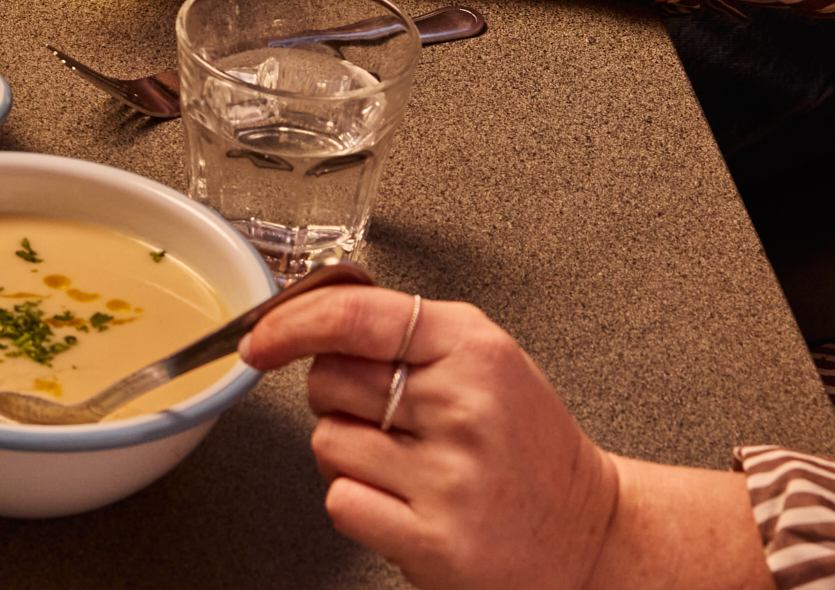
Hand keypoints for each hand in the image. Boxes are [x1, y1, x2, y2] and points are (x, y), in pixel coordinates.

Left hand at [242, 287, 618, 587]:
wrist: (591, 532)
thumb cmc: (526, 443)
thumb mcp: (482, 360)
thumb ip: (401, 330)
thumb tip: (304, 311)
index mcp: (475, 350)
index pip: (352, 317)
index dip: (288, 324)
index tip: (258, 338)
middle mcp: (465, 408)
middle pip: (327, 381)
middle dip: (339, 399)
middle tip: (394, 421)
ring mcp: (451, 478)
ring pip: (327, 443)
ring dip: (351, 456)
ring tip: (410, 467)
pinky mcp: (435, 540)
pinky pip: (341, 501)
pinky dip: (360, 504)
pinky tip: (408, 504)